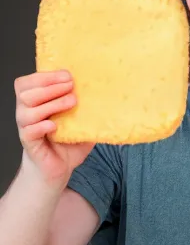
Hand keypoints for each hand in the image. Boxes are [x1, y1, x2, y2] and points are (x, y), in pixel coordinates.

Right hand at [14, 69, 93, 186]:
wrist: (58, 169)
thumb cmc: (67, 143)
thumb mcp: (81, 123)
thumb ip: (88, 110)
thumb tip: (109, 97)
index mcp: (36, 103)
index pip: (29, 83)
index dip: (45, 76)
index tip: (68, 75)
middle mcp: (28, 113)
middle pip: (26, 93)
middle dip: (50, 86)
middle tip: (71, 85)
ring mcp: (27, 129)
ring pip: (27, 111)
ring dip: (50, 104)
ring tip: (71, 102)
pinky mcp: (30, 144)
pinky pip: (28, 132)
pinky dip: (41, 126)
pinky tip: (54, 125)